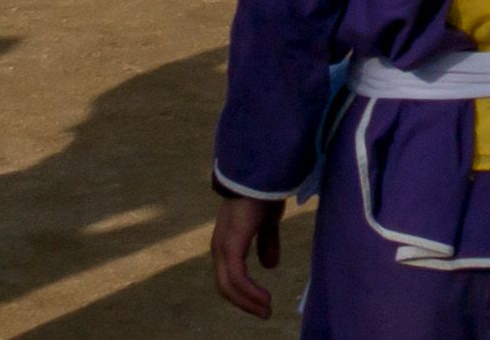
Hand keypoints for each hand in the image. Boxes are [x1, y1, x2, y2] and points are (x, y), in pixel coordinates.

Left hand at [210, 194, 282, 316]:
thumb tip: (270, 266)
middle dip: (245, 303)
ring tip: (266, 309)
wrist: (259, 176)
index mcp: (227, 244)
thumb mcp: (268, 222)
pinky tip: (264, 297)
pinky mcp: (231, 247)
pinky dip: (250, 292)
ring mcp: (223, 248)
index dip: (244, 292)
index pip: (229, 277)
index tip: (262, 303)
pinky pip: (238, 278)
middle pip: (226, 287)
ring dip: (248, 301)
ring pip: (229, 286)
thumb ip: (267, 242)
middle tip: (265, 313)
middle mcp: (219, 249)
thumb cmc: (263, 194)